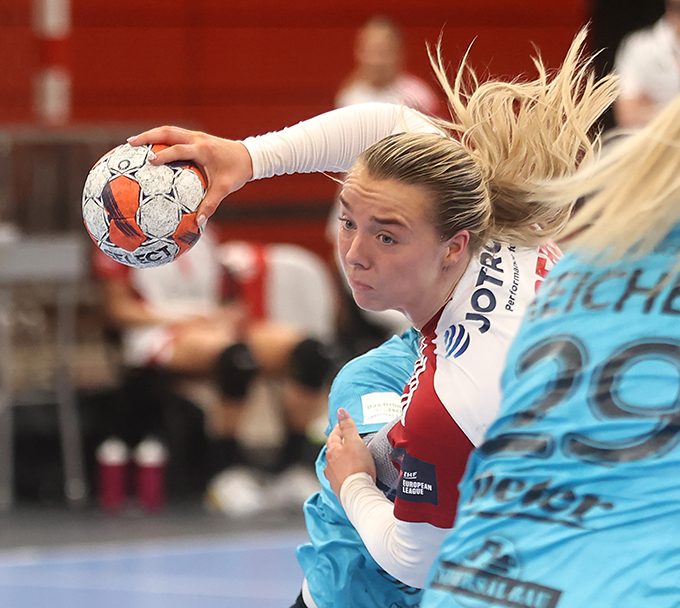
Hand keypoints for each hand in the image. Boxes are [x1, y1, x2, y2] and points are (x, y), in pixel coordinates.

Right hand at [128, 126, 253, 224]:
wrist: (249, 156)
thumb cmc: (237, 173)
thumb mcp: (225, 190)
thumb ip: (210, 205)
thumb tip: (198, 223)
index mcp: (203, 150)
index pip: (180, 150)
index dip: (164, 155)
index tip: (150, 162)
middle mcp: (197, 139)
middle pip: (168, 132)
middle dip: (148, 137)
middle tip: (130, 145)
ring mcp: (196, 135)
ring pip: (169, 130)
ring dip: (151, 135)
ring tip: (133, 144)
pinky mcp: (195, 136)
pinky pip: (174, 135)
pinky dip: (160, 138)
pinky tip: (149, 148)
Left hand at [325, 408, 375, 496]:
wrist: (358, 493)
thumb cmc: (357, 466)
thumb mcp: (354, 441)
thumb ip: (347, 426)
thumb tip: (340, 411)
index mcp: (332, 451)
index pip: (333, 435)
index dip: (339, 428)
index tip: (344, 424)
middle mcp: (329, 464)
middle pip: (333, 450)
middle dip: (340, 444)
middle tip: (348, 439)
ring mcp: (333, 477)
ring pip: (335, 464)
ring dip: (342, 459)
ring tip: (351, 457)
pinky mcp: (339, 489)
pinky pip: (340, 477)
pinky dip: (345, 472)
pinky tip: (350, 474)